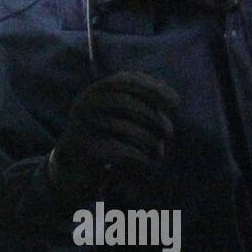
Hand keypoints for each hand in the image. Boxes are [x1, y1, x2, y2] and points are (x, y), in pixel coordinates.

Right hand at [49, 71, 179, 201]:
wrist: (74, 170)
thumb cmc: (105, 140)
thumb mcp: (122, 118)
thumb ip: (141, 104)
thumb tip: (170, 95)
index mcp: (95, 91)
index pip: (125, 80)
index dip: (152, 88)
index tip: (176, 102)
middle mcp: (84, 103)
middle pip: (123, 101)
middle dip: (151, 115)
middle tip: (169, 133)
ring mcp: (79, 125)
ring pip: (120, 125)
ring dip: (147, 139)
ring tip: (160, 152)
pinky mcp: (80, 148)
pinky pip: (113, 148)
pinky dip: (135, 155)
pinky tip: (147, 162)